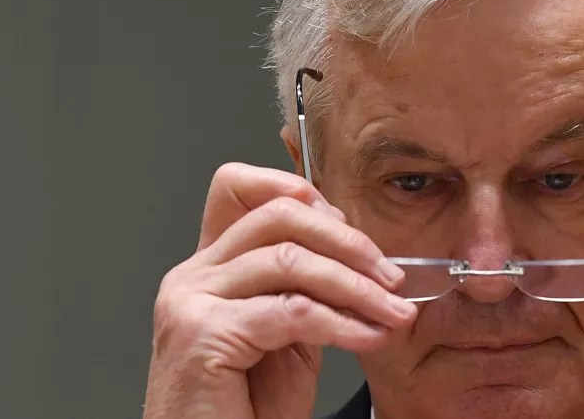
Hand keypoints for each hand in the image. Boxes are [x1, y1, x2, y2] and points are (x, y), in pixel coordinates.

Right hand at [143, 163, 417, 418]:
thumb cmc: (247, 409)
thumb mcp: (288, 333)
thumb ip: (307, 285)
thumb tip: (357, 250)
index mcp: (209, 267)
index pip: (240, 186)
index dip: (301, 191)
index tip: (354, 233)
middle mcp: (192, 274)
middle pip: (278, 215)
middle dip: (348, 241)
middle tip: (391, 277)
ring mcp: (190, 300)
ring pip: (290, 260)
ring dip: (357, 287)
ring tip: (393, 313)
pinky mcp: (201, 333)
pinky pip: (292, 311)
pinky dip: (343, 324)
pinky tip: (369, 338)